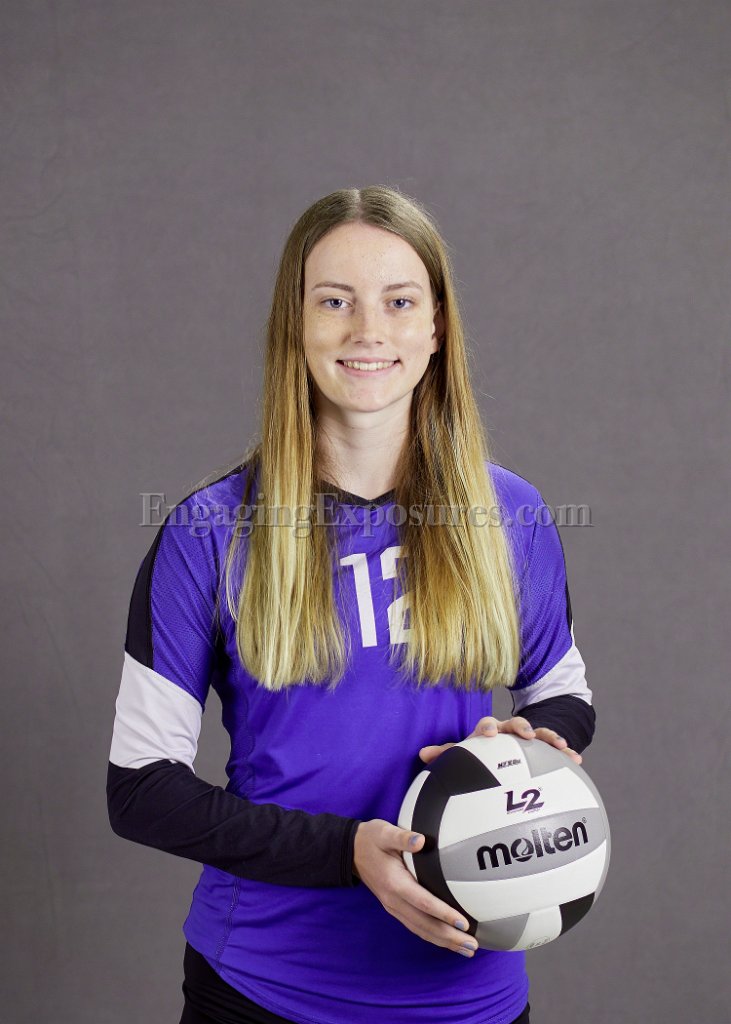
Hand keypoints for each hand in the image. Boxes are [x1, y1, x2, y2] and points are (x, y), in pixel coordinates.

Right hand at [352, 819, 478, 957]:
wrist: (351, 851)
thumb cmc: (371, 838)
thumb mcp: (384, 832)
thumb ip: (403, 837)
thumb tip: (421, 840)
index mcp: (394, 883)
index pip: (423, 903)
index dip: (444, 914)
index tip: (463, 923)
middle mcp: (393, 900)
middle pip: (425, 924)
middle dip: (450, 937)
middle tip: (473, 946)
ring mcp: (393, 907)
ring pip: (421, 930)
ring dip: (444, 942)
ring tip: (466, 950)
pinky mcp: (394, 908)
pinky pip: (416, 926)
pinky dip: (433, 936)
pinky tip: (447, 940)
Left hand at [418, 715, 582, 765]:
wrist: (506, 744)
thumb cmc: (482, 753)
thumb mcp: (465, 753)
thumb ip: (447, 754)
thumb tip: (422, 754)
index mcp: (488, 732)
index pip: (486, 725)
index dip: (486, 729)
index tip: (487, 735)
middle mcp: (508, 731)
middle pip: (514, 723)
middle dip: (520, 726)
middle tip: (526, 734)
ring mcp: (527, 737)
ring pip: (539, 732)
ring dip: (549, 737)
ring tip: (562, 745)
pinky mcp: (543, 746)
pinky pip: (555, 747)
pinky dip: (565, 751)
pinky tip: (577, 760)